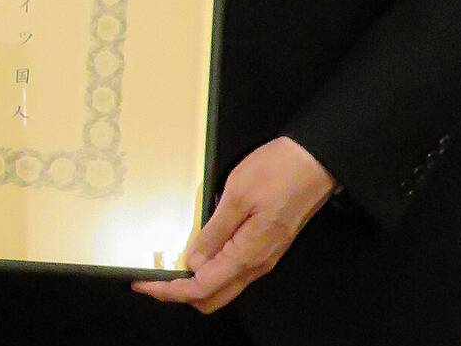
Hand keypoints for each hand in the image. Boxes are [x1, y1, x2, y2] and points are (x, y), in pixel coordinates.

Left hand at [132, 137, 335, 312]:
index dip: (170, 291)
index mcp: (248, 254)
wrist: (316, 162)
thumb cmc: (279, 172)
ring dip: (194, 282)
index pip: (202, 288)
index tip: (144, 284)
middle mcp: (257, 263)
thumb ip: (215, 232)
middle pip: (213, 297)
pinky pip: (234, 269)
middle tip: (152, 278)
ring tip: (168, 265)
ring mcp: (263, 256)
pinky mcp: (265, 245)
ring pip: (224, 285)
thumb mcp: (237, 196)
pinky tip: (195, 251)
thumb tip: (193, 261)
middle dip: (180, 293)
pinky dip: (210, 269)